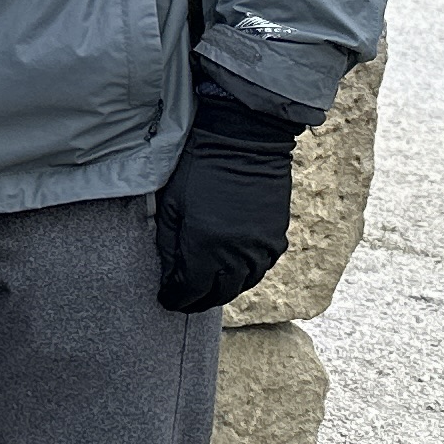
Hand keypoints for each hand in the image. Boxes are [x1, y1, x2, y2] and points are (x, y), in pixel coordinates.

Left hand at [158, 88, 301, 313]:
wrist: (242, 142)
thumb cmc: (197, 169)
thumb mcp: (171, 207)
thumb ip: (169, 247)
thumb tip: (170, 276)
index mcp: (205, 246)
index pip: (190, 290)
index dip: (176, 299)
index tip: (166, 300)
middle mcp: (237, 254)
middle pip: (219, 293)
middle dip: (198, 301)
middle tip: (185, 301)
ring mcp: (261, 247)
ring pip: (243, 284)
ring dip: (224, 290)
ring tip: (207, 289)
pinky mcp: (277, 236)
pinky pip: (262, 268)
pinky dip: (246, 276)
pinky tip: (234, 273)